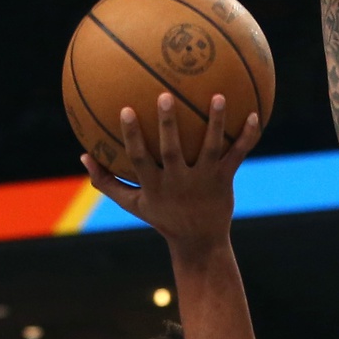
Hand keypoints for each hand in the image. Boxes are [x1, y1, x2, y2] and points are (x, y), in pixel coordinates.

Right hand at [81, 92, 260, 249]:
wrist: (199, 242)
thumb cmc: (163, 217)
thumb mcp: (132, 203)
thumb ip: (107, 181)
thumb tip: (83, 156)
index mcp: (155, 185)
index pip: (140, 158)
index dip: (133, 136)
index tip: (126, 110)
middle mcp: (179, 182)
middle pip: (173, 150)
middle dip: (168, 125)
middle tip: (165, 96)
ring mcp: (204, 180)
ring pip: (211, 148)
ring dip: (216, 123)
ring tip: (219, 97)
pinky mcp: (225, 180)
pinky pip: (237, 155)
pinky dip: (247, 136)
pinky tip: (255, 114)